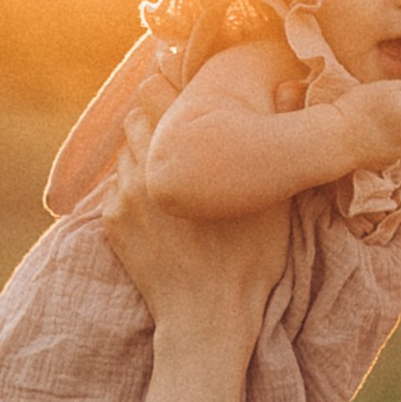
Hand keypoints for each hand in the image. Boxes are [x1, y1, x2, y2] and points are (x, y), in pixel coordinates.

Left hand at [102, 100, 288, 343]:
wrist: (207, 318)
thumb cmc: (250, 260)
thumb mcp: (277, 197)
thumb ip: (278, 133)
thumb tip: (289, 83)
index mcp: (183, 151)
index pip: (159, 91)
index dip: (170, 83)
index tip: (183, 84)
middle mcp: (146, 164)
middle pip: (137, 114)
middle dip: (155, 115)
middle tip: (181, 128)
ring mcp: (123, 194)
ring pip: (127, 151)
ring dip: (145, 151)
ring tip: (174, 167)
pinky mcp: (111, 222)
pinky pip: (118, 188)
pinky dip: (135, 187)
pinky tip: (161, 203)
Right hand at [336, 80, 400, 163]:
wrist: (335, 137)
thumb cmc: (345, 112)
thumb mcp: (366, 91)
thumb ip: (387, 95)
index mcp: (395, 91)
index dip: (398, 100)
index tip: (385, 107)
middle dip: (398, 116)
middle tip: (376, 122)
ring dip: (395, 133)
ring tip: (371, 136)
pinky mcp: (399, 151)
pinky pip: (398, 149)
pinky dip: (389, 149)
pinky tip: (371, 147)